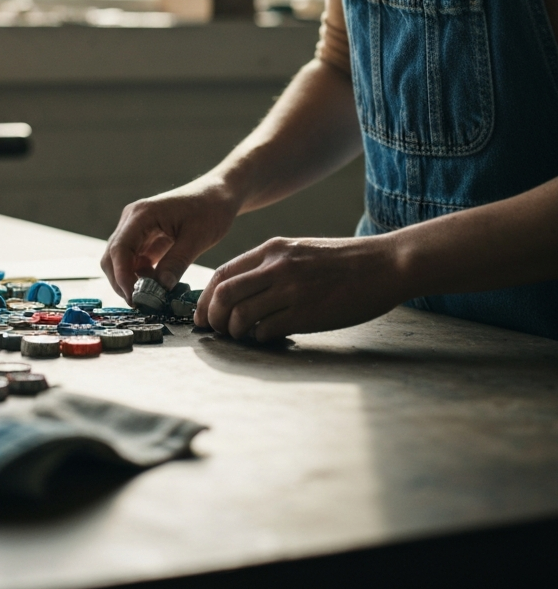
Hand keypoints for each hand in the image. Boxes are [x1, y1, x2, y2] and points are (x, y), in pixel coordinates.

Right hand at [101, 183, 239, 302]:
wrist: (219, 193)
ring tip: (151, 298)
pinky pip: (134, 260)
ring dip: (130, 280)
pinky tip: (157, 286)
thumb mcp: (198, 238)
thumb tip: (160, 289)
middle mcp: (132, 219)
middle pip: (112, 256)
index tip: (134, 298)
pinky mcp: (144, 236)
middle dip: (122, 282)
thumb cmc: (211, 208)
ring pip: (120, 260)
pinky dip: (141, 276)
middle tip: (140, 304)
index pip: (119, 249)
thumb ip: (177, 262)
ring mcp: (136, 228)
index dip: (122, 276)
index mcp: (142, 214)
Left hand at [194, 235, 405, 342]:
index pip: (223, 273)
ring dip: (234, 331)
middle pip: (223, 295)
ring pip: (240, 314)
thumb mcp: (300, 250)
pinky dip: (259, 338)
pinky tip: (267, 338)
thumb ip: (271, 265)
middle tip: (215, 331)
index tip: (203, 314)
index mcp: (272, 249)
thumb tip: (244, 289)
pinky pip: (266, 330)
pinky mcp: (306, 313)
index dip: (205, 297)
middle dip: (212, 317)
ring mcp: (290, 289)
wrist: (385, 264)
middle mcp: (276, 267)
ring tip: (241, 336)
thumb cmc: (345, 261)